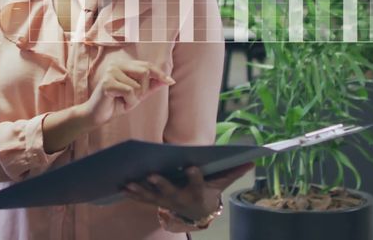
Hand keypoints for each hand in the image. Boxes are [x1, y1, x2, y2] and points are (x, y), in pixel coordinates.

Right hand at [78, 60, 173, 127]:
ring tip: (122, 101)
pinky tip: (119, 103)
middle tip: (133, 99)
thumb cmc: (116, 104)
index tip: (171, 82)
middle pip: (145, 72)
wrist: (96, 116)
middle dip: (144, 89)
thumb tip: (167, 80)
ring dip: (134, 99)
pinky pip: (130, 92)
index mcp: (123, 64)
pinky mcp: (107, 82)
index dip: (160, 74)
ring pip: (138, 85)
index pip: (147, 65)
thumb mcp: (137, 95)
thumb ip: (150, 87)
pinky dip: (129, 102)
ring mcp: (111, 72)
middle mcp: (116, 64)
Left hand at [124, 163, 252, 221]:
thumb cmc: (209, 190)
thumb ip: (233, 171)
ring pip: (151, 196)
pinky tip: (119, 186)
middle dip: (160, 183)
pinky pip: (141, 198)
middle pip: (169, 191)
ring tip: (127, 181)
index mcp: (197, 191)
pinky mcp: (154, 201)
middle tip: (151, 174)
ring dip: (139, 189)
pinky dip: (130, 193)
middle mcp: (180, 198)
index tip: (192, 165)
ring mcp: (165, 201)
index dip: (194, 175)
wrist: (197, 212)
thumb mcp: (222, 182)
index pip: (197, 182)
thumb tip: (253, 160)